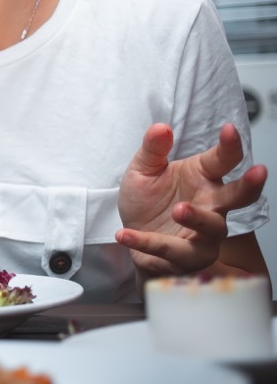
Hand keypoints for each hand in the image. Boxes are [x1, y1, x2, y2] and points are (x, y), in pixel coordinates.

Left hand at [116, 122, 266, 277]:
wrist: (130, 236)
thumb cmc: (147, 200)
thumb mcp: (143, 170)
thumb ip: (152, 150)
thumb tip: (160, 127)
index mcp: (203, 178)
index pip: (223, 160)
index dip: (230, 145)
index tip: (229, 129)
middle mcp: (211, 205)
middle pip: (238, 196)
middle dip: (249, 185)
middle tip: (258, 172)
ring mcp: (203, 234)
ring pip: (212, 228)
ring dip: (198, 218)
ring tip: (178, 209)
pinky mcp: (184, 256)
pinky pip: (169, 250)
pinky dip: (146, 242)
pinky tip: (124, 235)